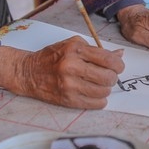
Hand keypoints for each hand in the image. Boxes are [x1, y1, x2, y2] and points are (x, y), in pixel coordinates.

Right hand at [0, 37, 124, 108]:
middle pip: (108, 77)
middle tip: (108, 76)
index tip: (117, 66)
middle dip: (113, 77)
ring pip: (104, 92)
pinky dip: (100, 100)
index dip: (118, 65)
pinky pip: (95, 104)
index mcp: (75, 50)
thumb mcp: (72, 45)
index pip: (108, 59)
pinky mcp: (68, 100)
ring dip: (106, 89)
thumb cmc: (52, 57)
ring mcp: (70, 85)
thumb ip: (96, 49)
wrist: (28, 72)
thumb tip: (120, 55)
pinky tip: (94, 94)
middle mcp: (72, 67)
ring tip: (99, 84)